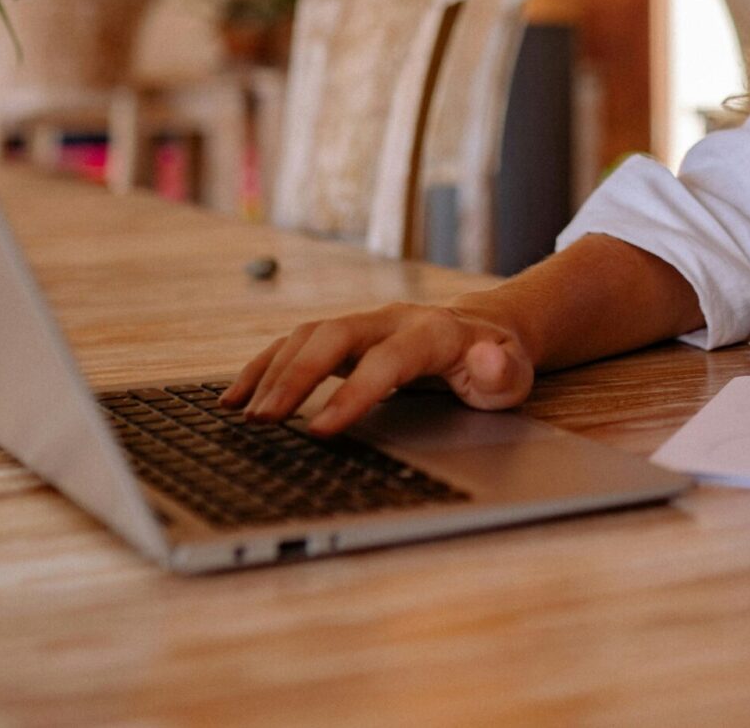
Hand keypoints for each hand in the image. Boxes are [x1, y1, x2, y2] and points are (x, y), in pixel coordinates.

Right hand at [220, 300, 534, 435]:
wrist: (485, 328)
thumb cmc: (497, 360)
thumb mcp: (514, 374)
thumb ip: (502, 372)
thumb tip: (488, 360)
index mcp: (434, 331)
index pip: (389, 359)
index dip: (354, 393)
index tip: (321, 431)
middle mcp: (392, 318)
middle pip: (335, 335)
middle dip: (297, 376)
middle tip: (264, 420)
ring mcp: (365, 323)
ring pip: (308, 334)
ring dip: (272, 371)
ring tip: (243, 415)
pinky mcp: (345, 335)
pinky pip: (296, 342)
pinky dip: (264, 366)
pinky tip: (236, 397)